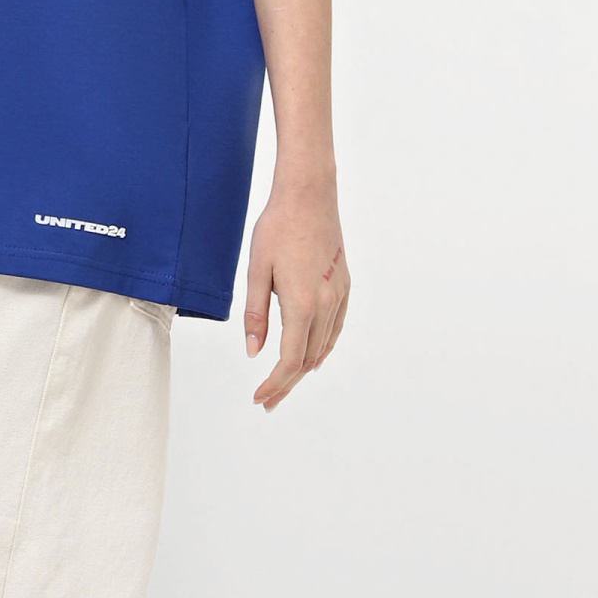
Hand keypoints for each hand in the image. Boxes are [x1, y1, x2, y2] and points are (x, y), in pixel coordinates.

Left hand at [242, 179, 348, 410]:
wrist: (309, 196)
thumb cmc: (277, 228)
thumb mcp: (256, 270)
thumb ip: (256, 314)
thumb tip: (253, 351)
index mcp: (301, 303)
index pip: (289, 359)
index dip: (274, 383)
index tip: (259, 397)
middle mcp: (326, 304)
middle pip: (307, 359)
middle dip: (286, 384)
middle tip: (267, 401)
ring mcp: (339, 296)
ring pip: (323, 346)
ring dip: (304, 369)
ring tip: (284, 384)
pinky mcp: (344, 287)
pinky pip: (334, 328)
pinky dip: (321, 348)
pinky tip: (311, 355)